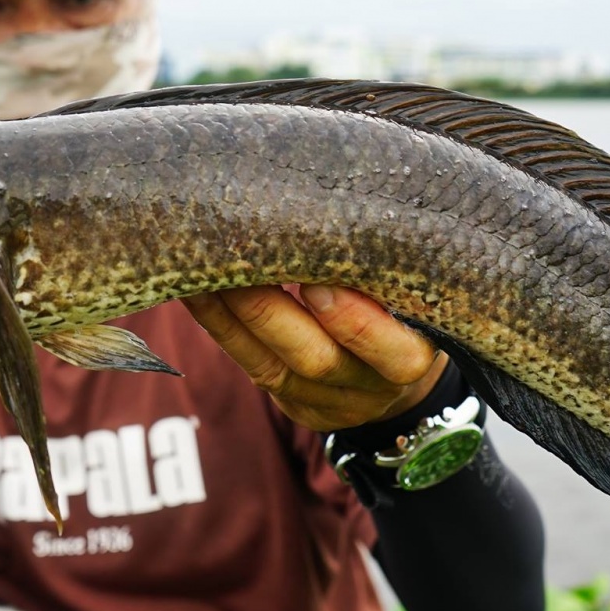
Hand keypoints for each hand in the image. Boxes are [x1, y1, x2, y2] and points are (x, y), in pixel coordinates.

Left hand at [182, 285, 447, 431]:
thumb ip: (384, 261)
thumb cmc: (405, 301)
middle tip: (239, 260)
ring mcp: (325, 402)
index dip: (354, 321)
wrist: (396, 368)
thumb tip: (334, 208)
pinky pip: (250, 364)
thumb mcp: (411, 284)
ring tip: (202, 269)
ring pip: (271, 366)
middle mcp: (369, 388)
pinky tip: (196, 290)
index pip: (392, 352)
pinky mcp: (291, 402)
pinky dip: (220, 325)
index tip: (319, 280)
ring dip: (232, 314)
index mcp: (413, 358)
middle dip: (272, 311)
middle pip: (317, 360)